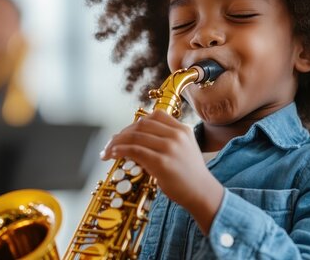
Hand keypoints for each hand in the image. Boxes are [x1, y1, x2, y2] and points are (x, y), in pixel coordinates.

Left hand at [100, 109, 223, 233]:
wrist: (202, 193)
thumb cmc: (190, 174)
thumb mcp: (183, 149)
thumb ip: (165, 140)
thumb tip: (136, 139)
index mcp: (182, 129)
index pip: (155, 116)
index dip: (136, 123)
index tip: (126, 133)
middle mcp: (176, 135)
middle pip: (142, 124)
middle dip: (122, 133)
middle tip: (111, 143)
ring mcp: (169, 148)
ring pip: (135, 136)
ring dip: (116, 143)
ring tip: (107, 151)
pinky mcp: (162, 162)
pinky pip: (135, 151)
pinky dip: (121, 151)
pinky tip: (114, 154)